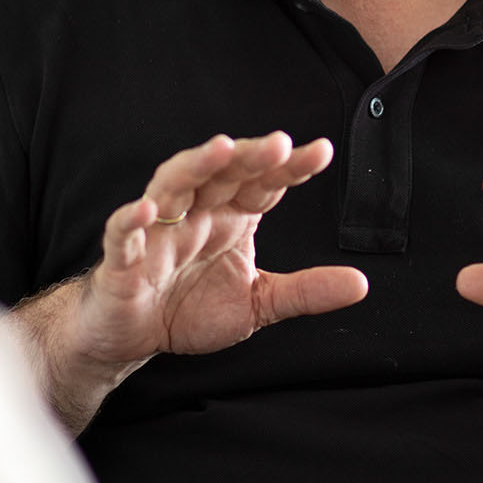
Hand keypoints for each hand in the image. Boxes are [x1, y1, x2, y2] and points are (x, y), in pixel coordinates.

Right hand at [69, 132, 368, 364]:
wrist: (132, 338)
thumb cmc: (189, 308)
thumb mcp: (257, 304)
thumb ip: (305, 291)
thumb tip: (362, 284)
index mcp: (229, 218)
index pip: (263, 184)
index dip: (290, 167)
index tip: (322, 152)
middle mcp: (195, 215)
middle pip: (221, 173)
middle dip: (249, 156)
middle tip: (280, 144)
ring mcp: (156, 233)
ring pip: (173, 185)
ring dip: (195, 165)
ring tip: (221, 149)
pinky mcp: (121, 260)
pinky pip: (122, 233)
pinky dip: (130, 219)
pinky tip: (146, 208)